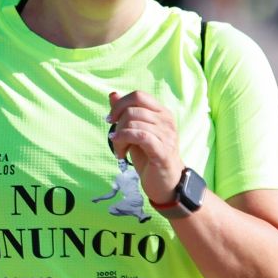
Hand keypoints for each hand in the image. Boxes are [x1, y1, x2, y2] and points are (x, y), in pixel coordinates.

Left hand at [106, 90, 183, 204]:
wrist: (165, 183)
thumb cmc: (150, 156)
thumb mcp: (136, 132)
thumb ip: (126, 113)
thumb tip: (113, 94)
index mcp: (162, 112)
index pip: (138, 95)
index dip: (120, 105)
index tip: (110, 120)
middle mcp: (167, 121)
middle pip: (132, 110)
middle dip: (117, 125)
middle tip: (116, 141)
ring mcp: (167, 136)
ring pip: (133, 124)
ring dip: (119, 138)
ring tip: (119, 150)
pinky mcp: (163, 151)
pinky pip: (140, 136)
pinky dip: (124, 141)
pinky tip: (120, 152)